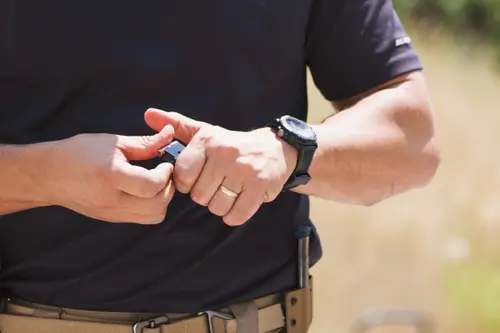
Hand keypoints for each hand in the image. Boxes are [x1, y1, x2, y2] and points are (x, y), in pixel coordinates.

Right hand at [42, 125, 175, 223]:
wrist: (49, 175)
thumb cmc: (78, 153)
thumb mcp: (112, 142)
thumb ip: (144, 142)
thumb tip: (170, 134)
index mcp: (111, 177)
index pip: (151, 186)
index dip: (166, 174)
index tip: (165, 162)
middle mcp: (113, 200)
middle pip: (158, 206)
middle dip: (169, 188)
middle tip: (165, 172)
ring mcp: (113, 214)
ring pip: (154, 216)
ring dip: (163, 199)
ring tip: (156, 182)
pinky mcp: (113, 219)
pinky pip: (143, 218)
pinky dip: (153, 206)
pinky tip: (146, 190)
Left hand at [144, 108, 297, 225]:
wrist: (275, 149)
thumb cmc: (231, 145)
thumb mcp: (205, 133)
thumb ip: (176, 126)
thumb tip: (148, 114)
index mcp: (208, 141)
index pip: (182, 175)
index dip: (187, 183)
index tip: (197, 178)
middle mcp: (225, 153)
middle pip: (199, 195)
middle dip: (205, 196)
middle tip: (216, 185)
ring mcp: (244, 170)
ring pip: (217, 206)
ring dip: (220, 206)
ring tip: (228, 192)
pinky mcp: (260, 186)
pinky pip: (237, 215)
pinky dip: (234, 215)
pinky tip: (238, 202)